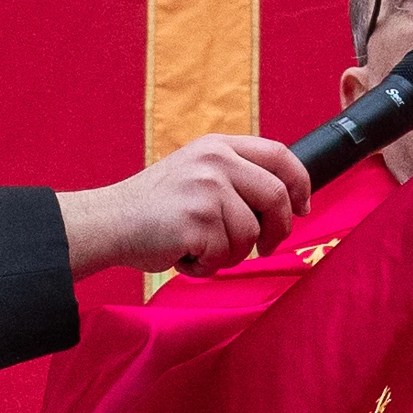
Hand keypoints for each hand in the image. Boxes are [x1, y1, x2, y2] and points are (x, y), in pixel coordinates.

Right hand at [59, 134, 301, 281]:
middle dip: (277, 230)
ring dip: (230, 254)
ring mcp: (206, 188)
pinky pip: (224, 255)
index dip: (300, 184)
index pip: (279, 154)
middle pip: (276, 197)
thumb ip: (235, 176)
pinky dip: (207, 266)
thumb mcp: (197, 171)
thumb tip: (286, 202)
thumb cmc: (156, 207)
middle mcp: (215, 161)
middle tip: (265, 248)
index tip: (302, 208)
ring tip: (200, 248)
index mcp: (218, 146)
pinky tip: (184, 254)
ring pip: (250, 234)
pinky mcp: (197, 219)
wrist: (110, 222)